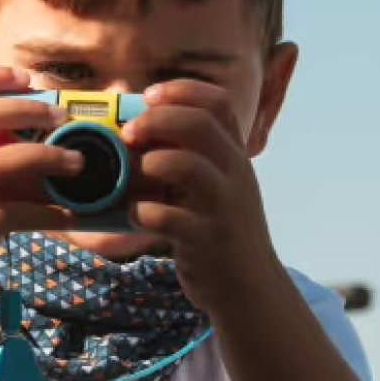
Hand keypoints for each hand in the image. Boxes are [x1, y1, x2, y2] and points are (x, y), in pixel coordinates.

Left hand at [122, 80, 279, 314]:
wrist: (250, 290)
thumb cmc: (220, 231)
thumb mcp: (216, 186)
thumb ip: (190, 157)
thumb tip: (140, 128)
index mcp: (234, 157)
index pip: (218, 103)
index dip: (181, 90)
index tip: (149, 95)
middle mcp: (234, 175)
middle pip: (200, 123)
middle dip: (157, 119)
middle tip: (129, 133)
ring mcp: (222, 208)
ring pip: (190, 166)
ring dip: (153, 162)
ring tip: (137, 173)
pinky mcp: (206, 240)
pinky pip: (170, 218)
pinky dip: (144, 212)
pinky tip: (135, 215)